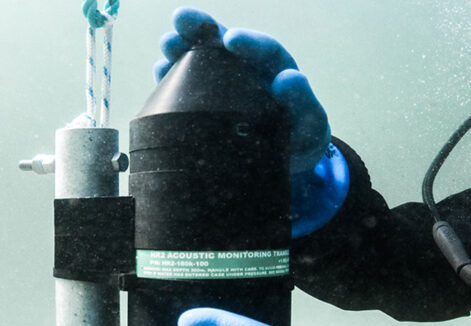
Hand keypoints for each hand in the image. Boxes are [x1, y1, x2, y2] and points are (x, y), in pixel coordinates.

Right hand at [154, 7, 348, 236]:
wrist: (285, 161)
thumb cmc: (301, 136)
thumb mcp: (310, 123)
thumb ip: (303, 101)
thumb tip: (289, 78)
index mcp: (276, 68)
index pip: (263, 49)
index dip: (247, 42)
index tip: (232, 40)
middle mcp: (247, 68)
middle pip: (223, 42)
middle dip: (202, 29)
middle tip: (182, 19)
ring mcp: (223, 83)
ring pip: (201, 58)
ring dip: (182, 47)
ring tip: (167, 44)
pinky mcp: (206, 102)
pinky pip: (187, 85)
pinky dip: (173, 77)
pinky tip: (160, 70)